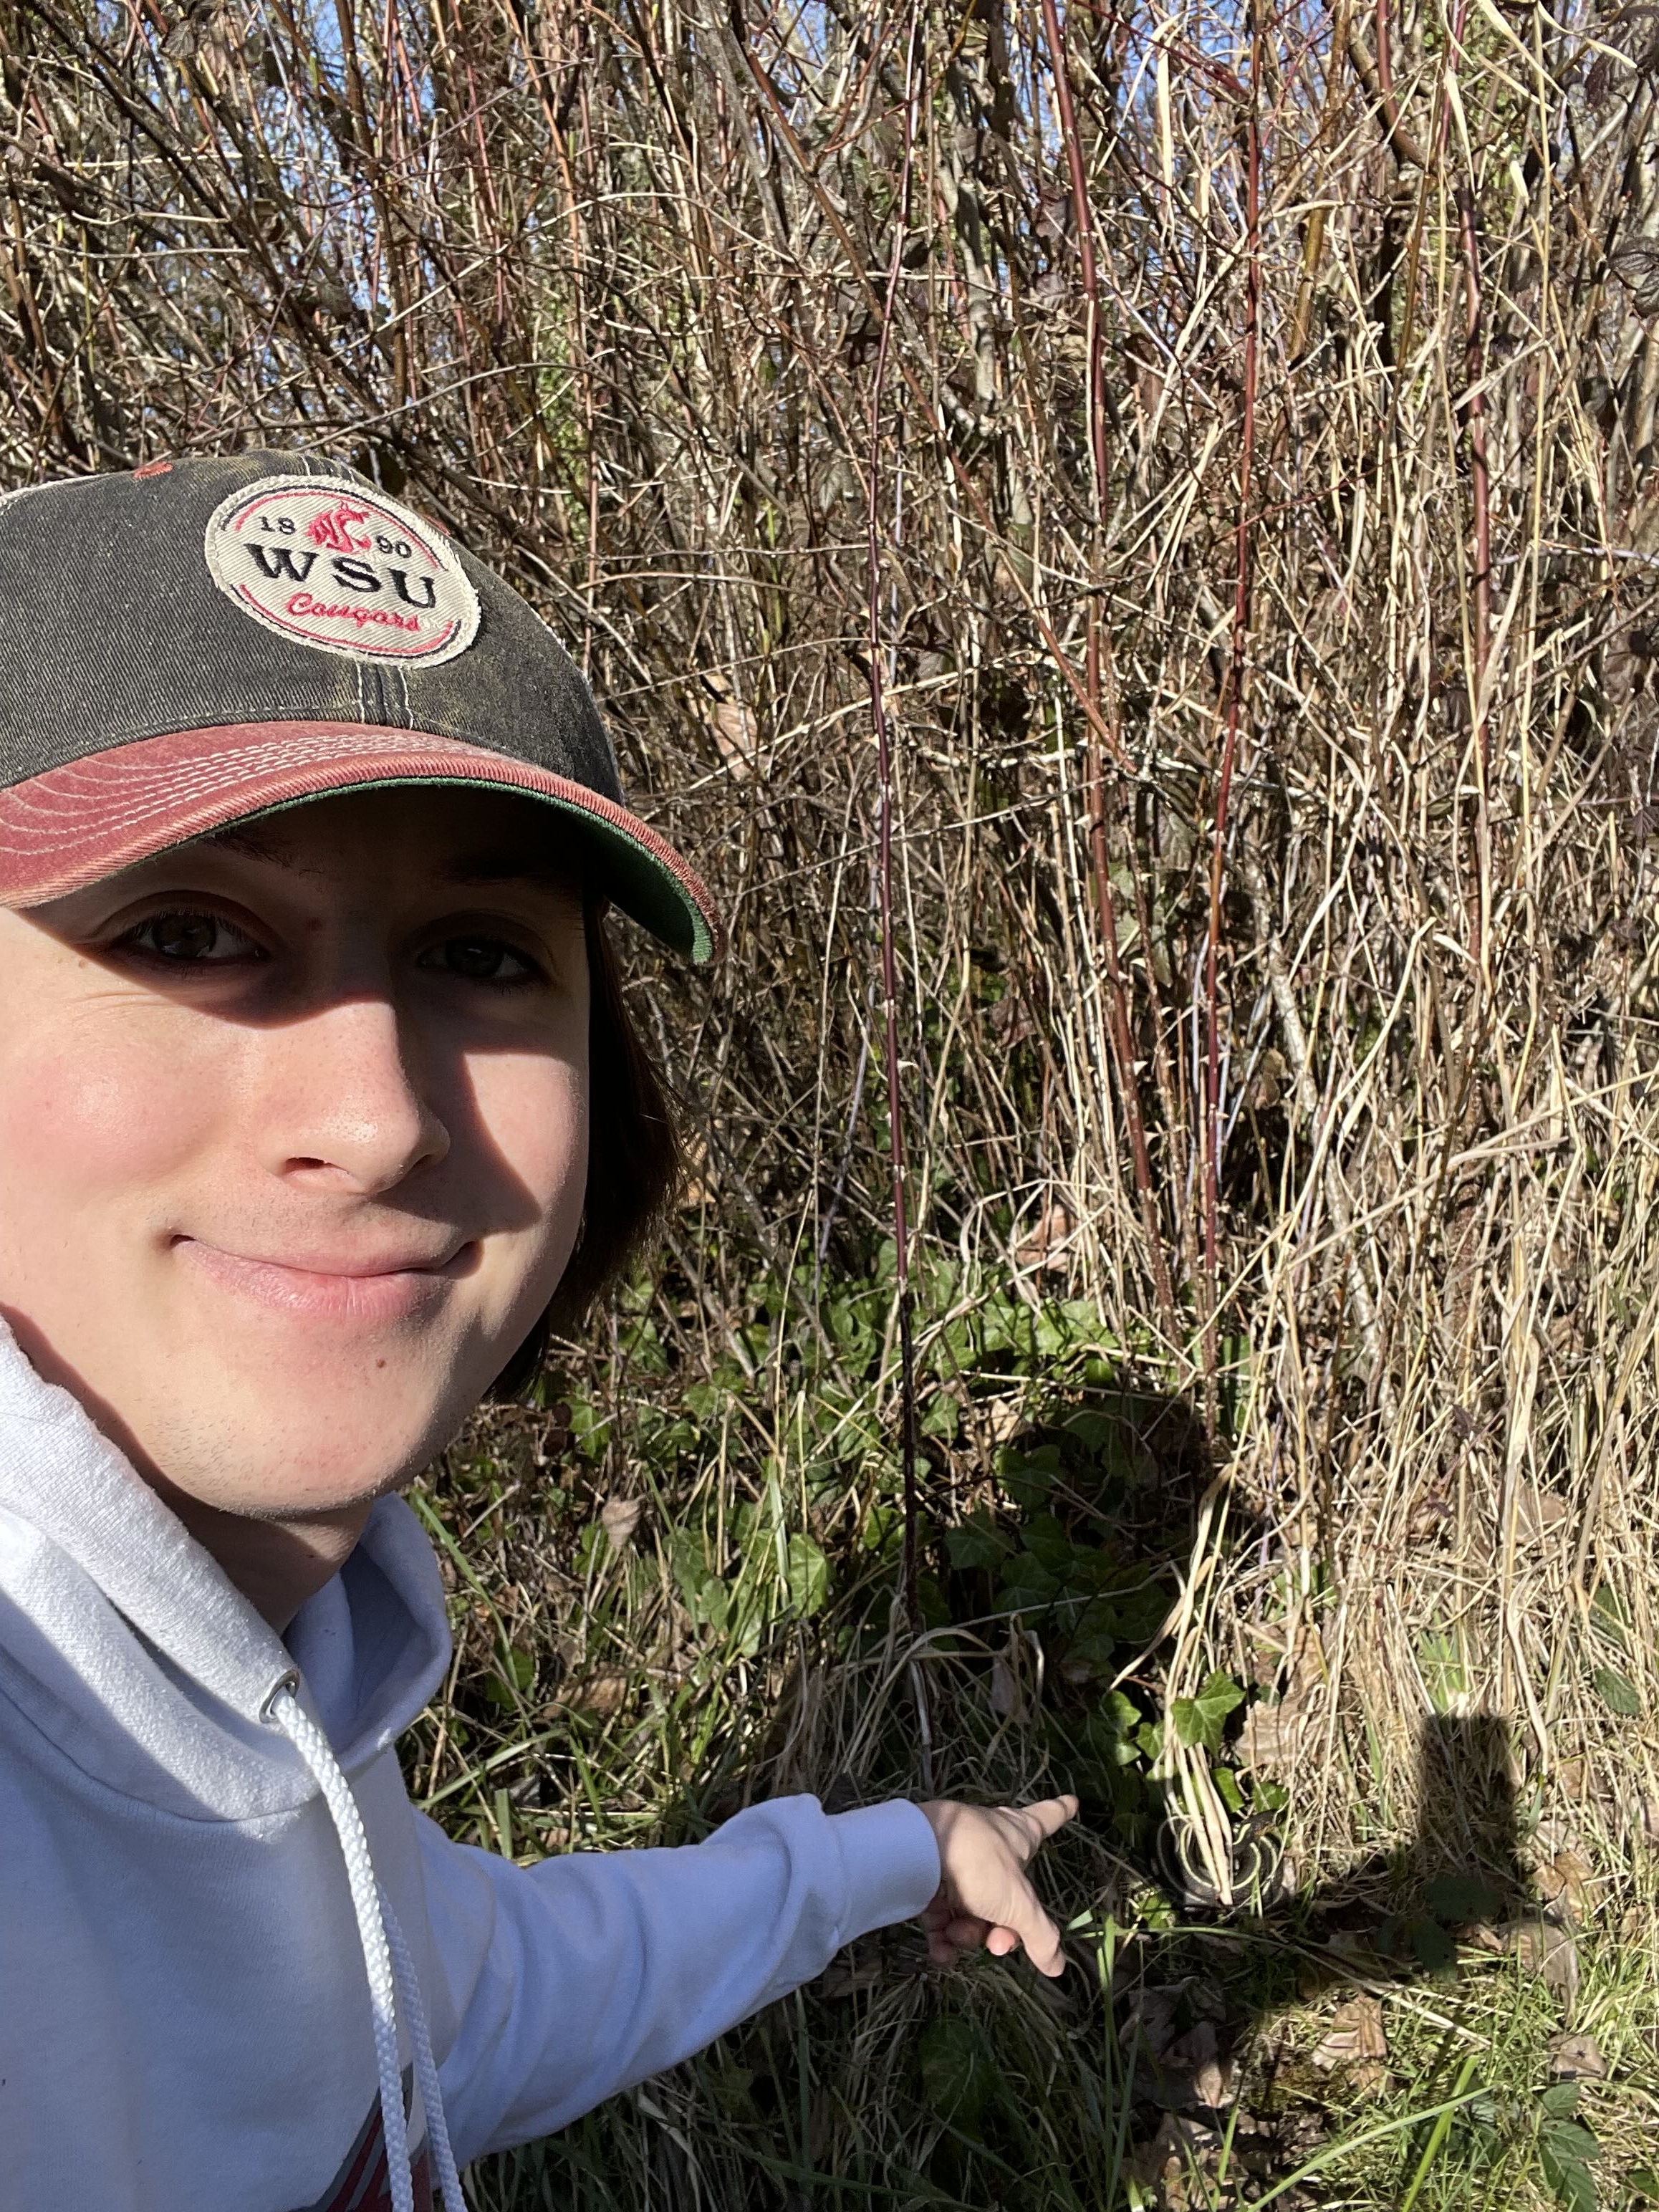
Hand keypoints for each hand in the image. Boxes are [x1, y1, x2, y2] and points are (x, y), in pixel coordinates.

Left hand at [916, 1795, 1077, 1977]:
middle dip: (1003, 1928)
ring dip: (969, 1934)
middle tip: (998, 1943)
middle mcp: (989, 1846)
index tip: (1071, 1800)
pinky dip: (943, 1939)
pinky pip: (942, 1919)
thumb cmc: (978, 1863)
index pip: (1047, 1818)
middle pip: (1007, 1894)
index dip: (1059, 1811)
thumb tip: (1058, 1967)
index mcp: (1017, 1835)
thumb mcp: (1018, 1904)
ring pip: (973, 1912)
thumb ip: (1040, 1937)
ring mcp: (958, 1863)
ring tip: (959, 1935)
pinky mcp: (928, 1880)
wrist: (915, 1853)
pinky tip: (941, 1953)